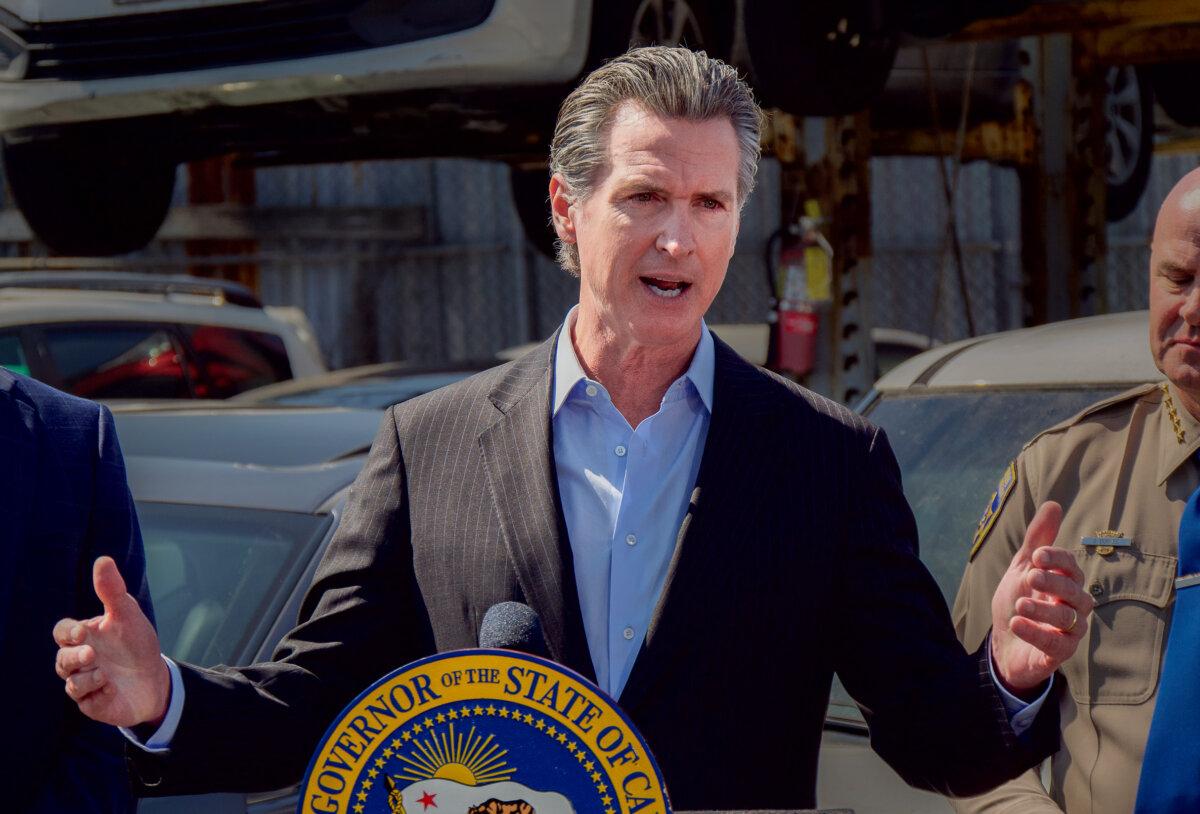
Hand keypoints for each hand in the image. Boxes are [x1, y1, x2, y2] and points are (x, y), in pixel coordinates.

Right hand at [53, 556, 169, 727]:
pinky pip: (84, 701)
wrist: (155, 679)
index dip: (67, 632)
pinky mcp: (92, 703)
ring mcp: (84, 682)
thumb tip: (103, 559)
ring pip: (70, 682)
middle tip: (90, 654)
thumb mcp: (128, 615)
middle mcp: (80, 660)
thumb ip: (112, 591)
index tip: (82, 632)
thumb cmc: (138, 644)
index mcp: (86, 636)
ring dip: (86, 678)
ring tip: (105, 674)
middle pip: (60, 659)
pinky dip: (97, 694)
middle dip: (73, 657)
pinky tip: (111, 688)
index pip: (63, 631)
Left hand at [990, 501, 1093, 693]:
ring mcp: (1069, 632)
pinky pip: (1057, 646)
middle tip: (1031, 577)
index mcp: (1065, 583)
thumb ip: (1036, 541)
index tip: (1037, 555)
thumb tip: (1053, 504)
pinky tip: (1017, 623)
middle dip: (1054, 582)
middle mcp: (1073, 607)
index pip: (1071, 567)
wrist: (1003, 644)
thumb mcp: (1022, 569)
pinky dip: (1037, 634)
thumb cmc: (1018, 602)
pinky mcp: (1059, 655)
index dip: (1057, 559)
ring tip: (1020, 604)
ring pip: (1069, 620)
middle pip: (1076, 592)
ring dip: (1044, 610)